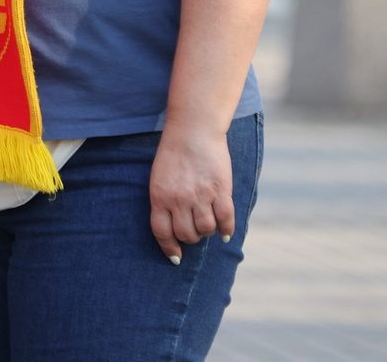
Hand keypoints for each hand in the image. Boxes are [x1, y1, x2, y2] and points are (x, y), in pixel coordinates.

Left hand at [149, 126, 234, 262]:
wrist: (194, 130)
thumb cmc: (174, 153)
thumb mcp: (159, 178)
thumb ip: (164, 201)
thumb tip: (173, 228)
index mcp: (160, 197)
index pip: (162, 233)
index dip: (170, 248)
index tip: (176, 257)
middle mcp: (179, 200)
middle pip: (186, 234)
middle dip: (191, 237)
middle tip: (195, 230)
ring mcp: (201, 196)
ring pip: (206, 230)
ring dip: (208, 232)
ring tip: (208, 223)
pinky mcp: (220, 191)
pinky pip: (225, 220)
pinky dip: (227, 229)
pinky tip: (225, 232)